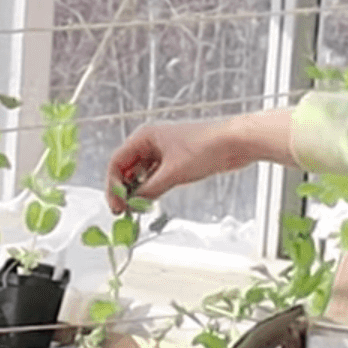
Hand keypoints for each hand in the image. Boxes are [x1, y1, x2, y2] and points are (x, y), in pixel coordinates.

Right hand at [105, 109, 296, 212]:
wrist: (234, 143)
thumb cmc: (206, 147)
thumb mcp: (173, 173)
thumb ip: (150, 190)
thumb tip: (135, 203)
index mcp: (145, 137)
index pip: (116, 162)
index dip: (113, 185)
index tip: (117, 205)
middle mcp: (150, 142)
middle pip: (126, 169)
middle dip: (124, 190)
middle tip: (124, 211)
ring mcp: (163, 152)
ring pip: (141, 174)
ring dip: (138, 191)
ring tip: (138, 209)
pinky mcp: (175, 161)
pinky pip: (155, 177)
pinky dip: (151, 189)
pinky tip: (151, 201)